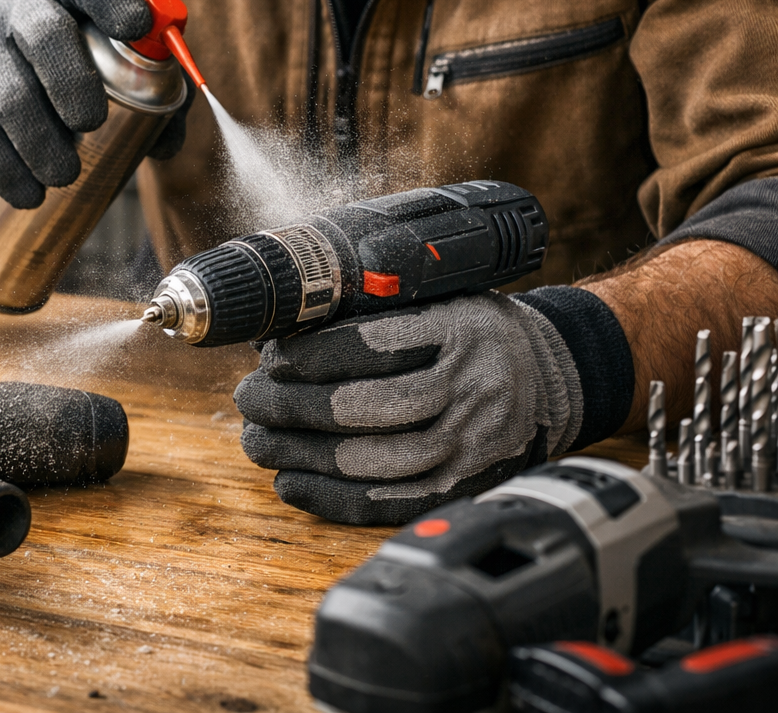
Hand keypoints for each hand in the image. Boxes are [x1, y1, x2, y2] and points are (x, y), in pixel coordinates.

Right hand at [0, 0, 176, 208]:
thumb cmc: (66, 58)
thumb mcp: (103, 51)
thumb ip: (150, 87)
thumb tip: (167, 142)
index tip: (136, 26)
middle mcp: (18, 4)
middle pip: (41, 33)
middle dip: (71, 81)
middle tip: (91, 123)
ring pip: (7, 92)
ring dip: (39, 140)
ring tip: (65, 175)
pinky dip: (6, 169)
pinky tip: (30, 194)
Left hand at [233, 292, 585, 525]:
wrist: (552, 376)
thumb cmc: (475, 333)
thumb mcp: (441, 297)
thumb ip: (375, 308)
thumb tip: (278, 327)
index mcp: (459, 329)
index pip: (368, 346)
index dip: (307, 356)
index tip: (270, 357)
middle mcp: (469, 388)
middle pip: (360, 407)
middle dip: (287, 406)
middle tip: (249, 398)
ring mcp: (469, 445)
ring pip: (366, 461)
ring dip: (296, 453)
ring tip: (257, 438)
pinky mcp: (460, 488)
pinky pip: (384, 504)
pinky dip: (327, 497)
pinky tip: (290, 480)